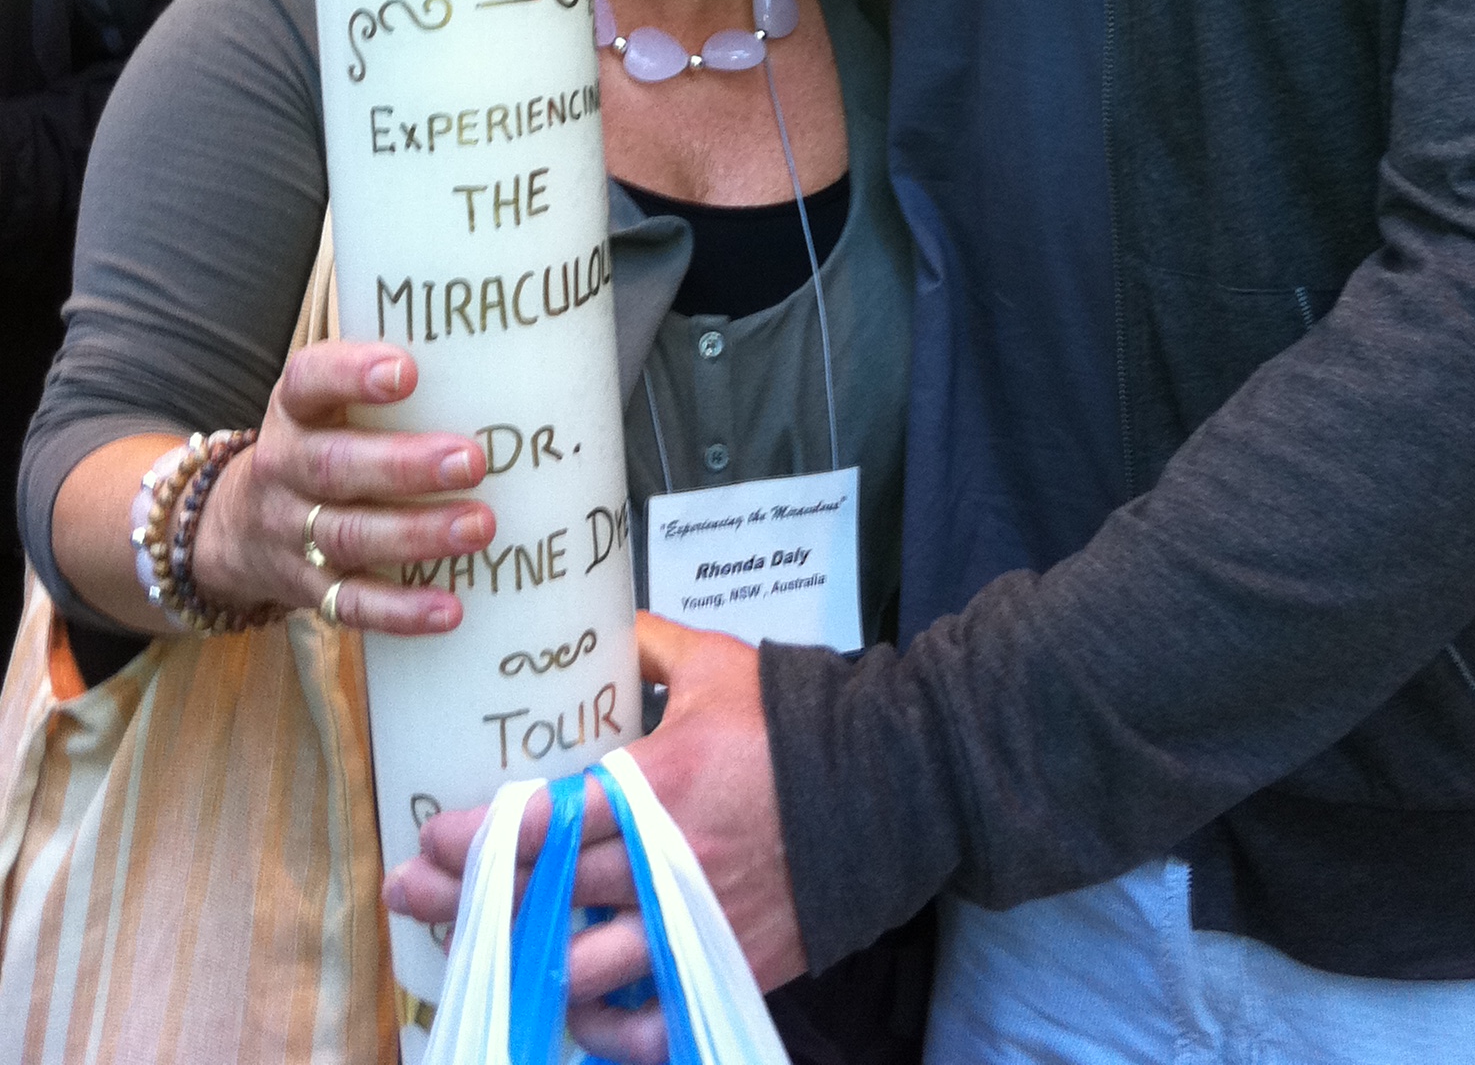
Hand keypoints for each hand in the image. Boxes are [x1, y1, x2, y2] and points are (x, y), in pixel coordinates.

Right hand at [192, 341, 493, 633]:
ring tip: (479, 526)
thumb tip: (503, 372)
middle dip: (404, 466)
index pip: (309, 381)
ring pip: (349, 535)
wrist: (236, 526)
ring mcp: (291, 533)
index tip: (406, 371)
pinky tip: (450, 608)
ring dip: (417, 534)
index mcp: (295, 410)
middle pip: (335, 467)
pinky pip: (351, 603)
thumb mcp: (329, 403)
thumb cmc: (320, 443)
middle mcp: (285, 468)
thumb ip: (387, 388)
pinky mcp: (307, 588)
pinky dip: (400, 610)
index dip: (352, 375)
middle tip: (472, 461)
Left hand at [386, 614, 806, 1062]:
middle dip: (465, 899)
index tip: (428, 837)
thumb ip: (646, 643)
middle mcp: (667, 862)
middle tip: (410, 896)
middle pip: (543, 897)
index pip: (545, 820)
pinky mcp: (730, 962)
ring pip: (582, 970)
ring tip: (477, 954)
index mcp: (658, 784)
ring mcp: (697, 922)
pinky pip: (653, 1021)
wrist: (892, 781)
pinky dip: (608, 1029)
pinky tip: (574, 1015)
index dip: (476, 837)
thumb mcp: (716, 663)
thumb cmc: (796, 716)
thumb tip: (594, 622)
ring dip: (520, 966)